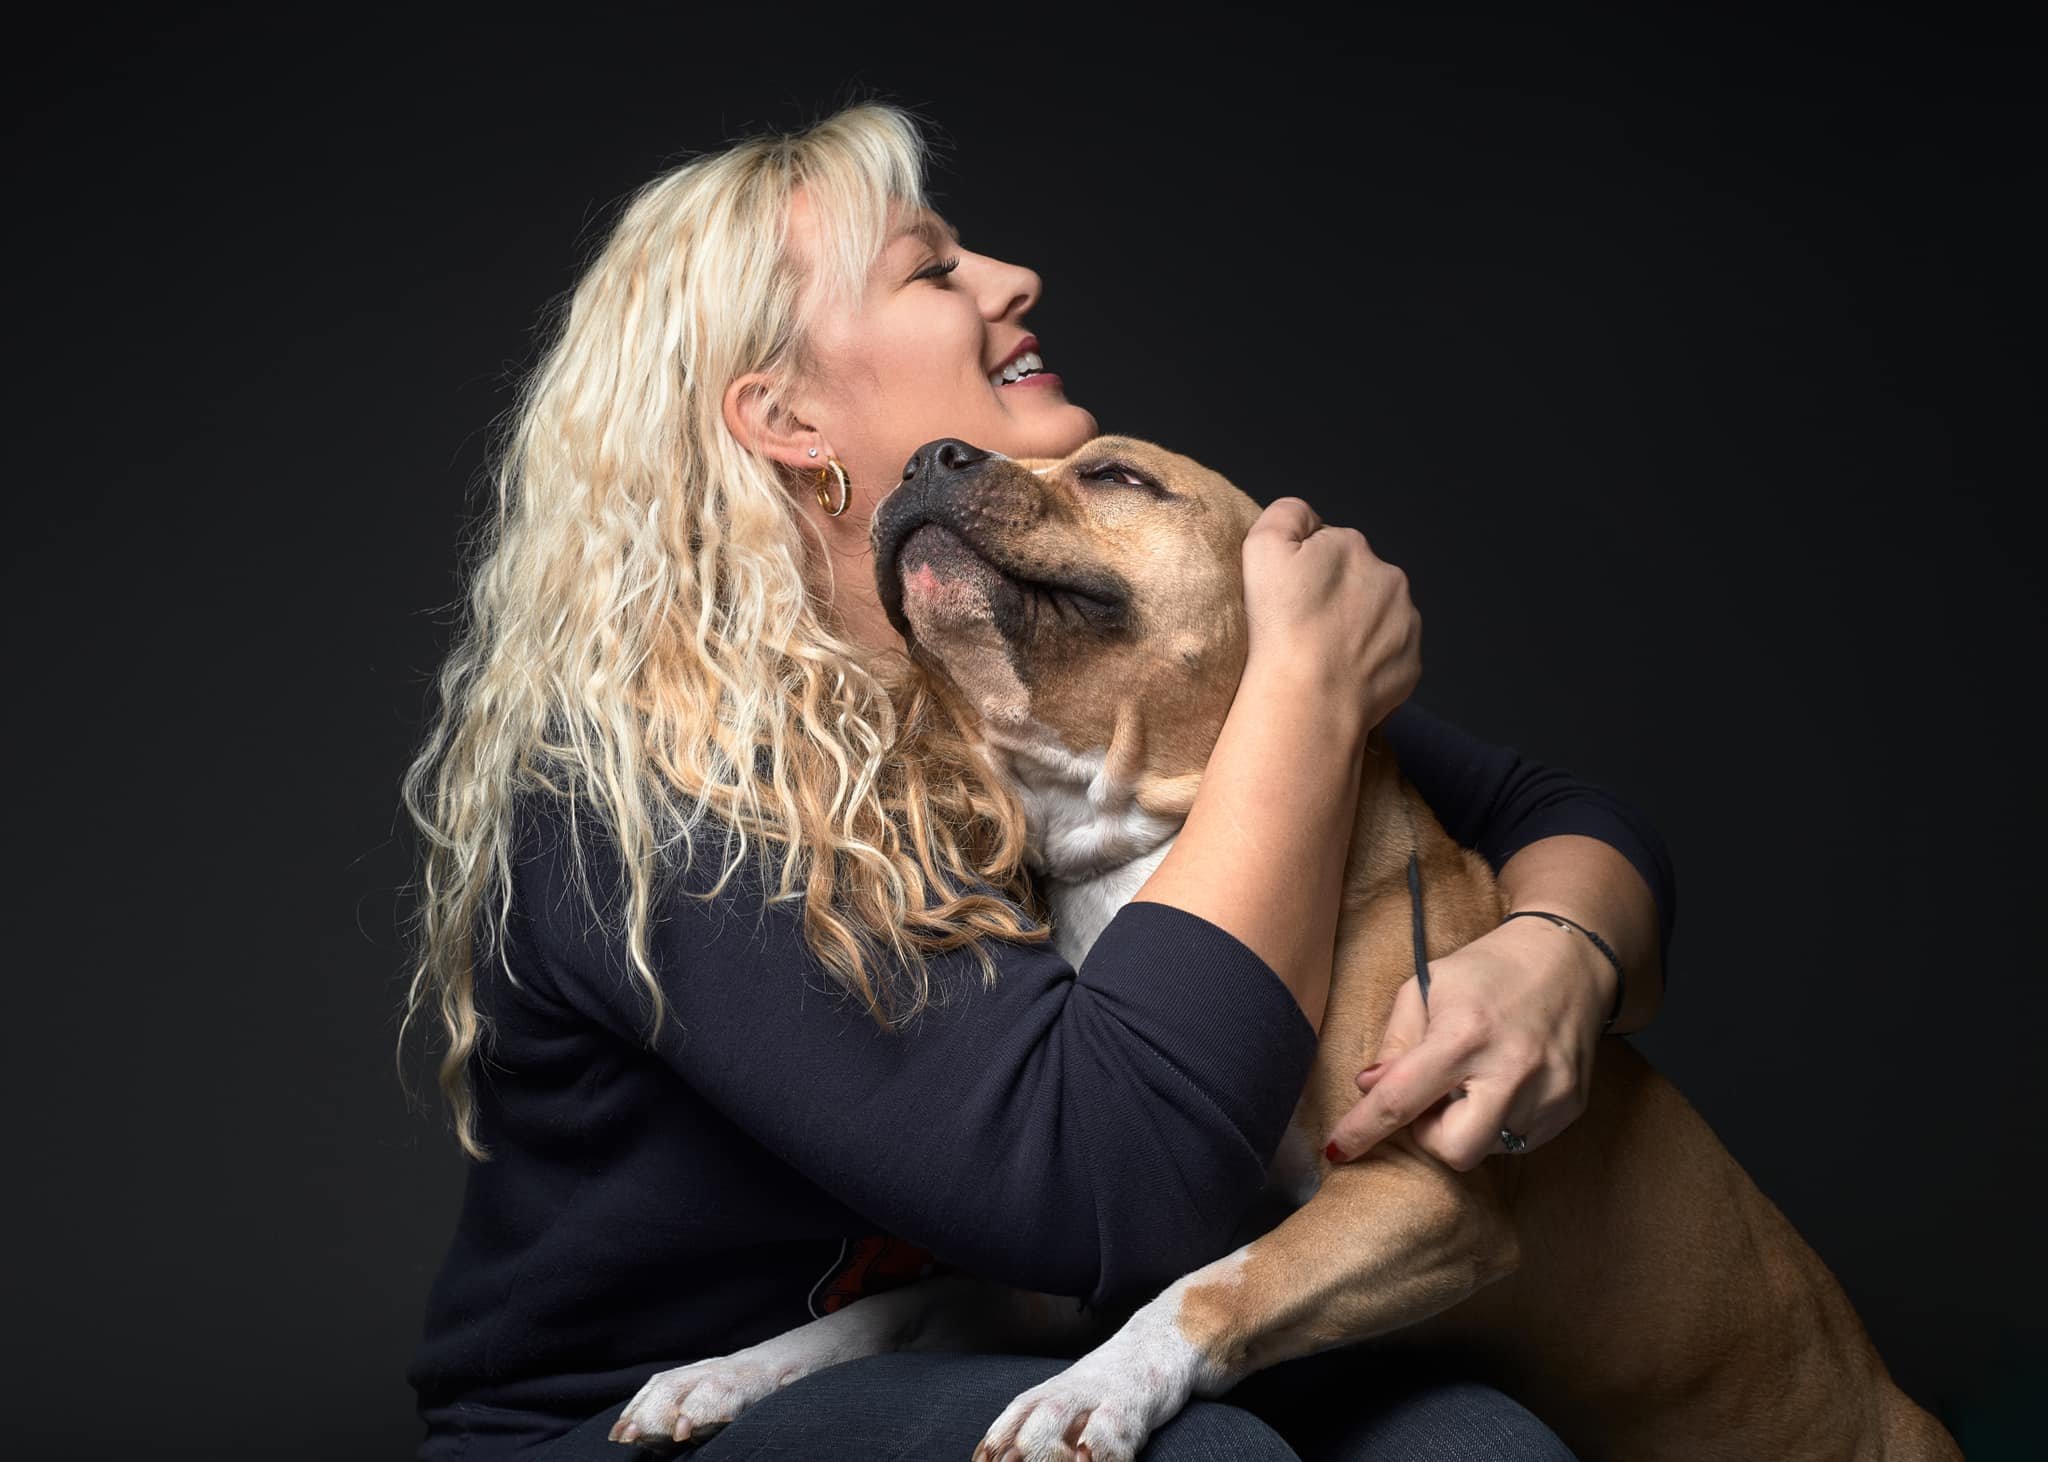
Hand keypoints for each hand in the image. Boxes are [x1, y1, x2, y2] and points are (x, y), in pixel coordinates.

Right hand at [1238, 498, 1420, 733]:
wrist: (1309, 696)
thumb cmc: (1280, 625)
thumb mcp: (1262, 546)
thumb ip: (1286, 514)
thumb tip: (1307, 518)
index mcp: (1353, 546)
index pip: (1327, 547)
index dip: (1303, 570)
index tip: (1288, 597)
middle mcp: (1390, 578)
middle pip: (1356, 581)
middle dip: (1335, 597)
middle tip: (1303, 628)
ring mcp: (1405, 623)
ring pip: (1376, 618)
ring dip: (1355, 629)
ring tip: (1322, 655)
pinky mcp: (1410, 664)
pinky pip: (1388, 656)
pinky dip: (1368, 663)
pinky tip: (1340, 675)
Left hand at [1322, 915, 1613, 1168]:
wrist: (1568, 959)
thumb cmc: (1487, 970)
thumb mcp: (1427, 987)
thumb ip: (1395, 1042)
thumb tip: (1369, 1090)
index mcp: (1464, 1034)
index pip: (1401, 1099)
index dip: (1363, 1130)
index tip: (1337, 1150)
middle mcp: (1510, 1070)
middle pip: (1453, 1150)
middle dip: (1431, 1136)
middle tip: (1432, 1098)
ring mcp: (1547, 1093)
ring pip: (1488, 1150)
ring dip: (1467, 1125)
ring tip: (1474, 1079)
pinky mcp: (1570, 1107)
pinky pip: (1519, 1140)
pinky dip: (1499, 1120)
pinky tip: (1504, 1081)